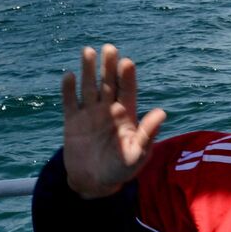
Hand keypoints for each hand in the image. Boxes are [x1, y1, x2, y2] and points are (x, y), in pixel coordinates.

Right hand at [61, 44, 166, 198]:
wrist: (94, 183)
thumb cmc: (121, 169)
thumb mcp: (138, 154)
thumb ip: (148, 133)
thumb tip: (162, 112)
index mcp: (127, 115)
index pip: (128, 91)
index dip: (127, 77)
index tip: (127, 62)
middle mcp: (108, 110)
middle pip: (109, 83)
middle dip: (109, 66)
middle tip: (109, 48)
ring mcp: (90, 114)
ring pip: (89, 87)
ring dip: (88, 70)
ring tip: (87, 51)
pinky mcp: (72, 122)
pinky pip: (70, 102)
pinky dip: (68, 90)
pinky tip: (69, 75)